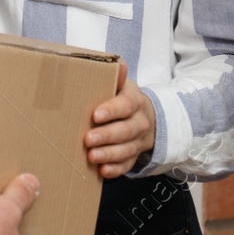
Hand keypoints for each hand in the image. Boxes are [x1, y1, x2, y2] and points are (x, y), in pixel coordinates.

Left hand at [86, 61, 156, 178]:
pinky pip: (127, 165)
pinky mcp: (133, 156)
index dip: (112, 110)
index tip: (95, 115)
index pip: (126, 105)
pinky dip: (115, 169)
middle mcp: (139, 122)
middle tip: (88, 138)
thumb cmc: (123, 99)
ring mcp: (138, 141)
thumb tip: (119, 63)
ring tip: (92, 156)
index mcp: (134, 101)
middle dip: (107, 136)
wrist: (145, 116)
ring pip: (126, 150)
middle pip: (125, 130)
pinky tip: (102, 171)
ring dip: (109, 154)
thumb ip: (117, 77)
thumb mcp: (122, 86)